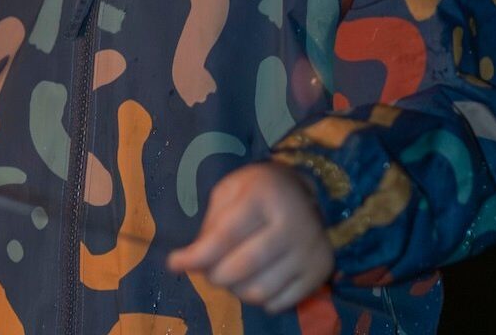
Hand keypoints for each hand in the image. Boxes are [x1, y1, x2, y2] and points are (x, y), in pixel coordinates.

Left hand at [166, 161, 334, 314]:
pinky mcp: (320, 272)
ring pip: (259, 292)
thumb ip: (212, 223)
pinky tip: (256, 280)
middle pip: (241, 268)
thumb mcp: (231, 190)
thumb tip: (191, 260)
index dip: (197, 255)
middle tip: (209, 269)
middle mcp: (292, 224)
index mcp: (264, 196)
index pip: (225, 235)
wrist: (310, 193)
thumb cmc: (260, 191)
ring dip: (235, 290)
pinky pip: (279, 303)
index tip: (174, 263)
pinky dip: (260, 299)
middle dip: (214, 274)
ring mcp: (309, 251)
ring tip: (231, 275)